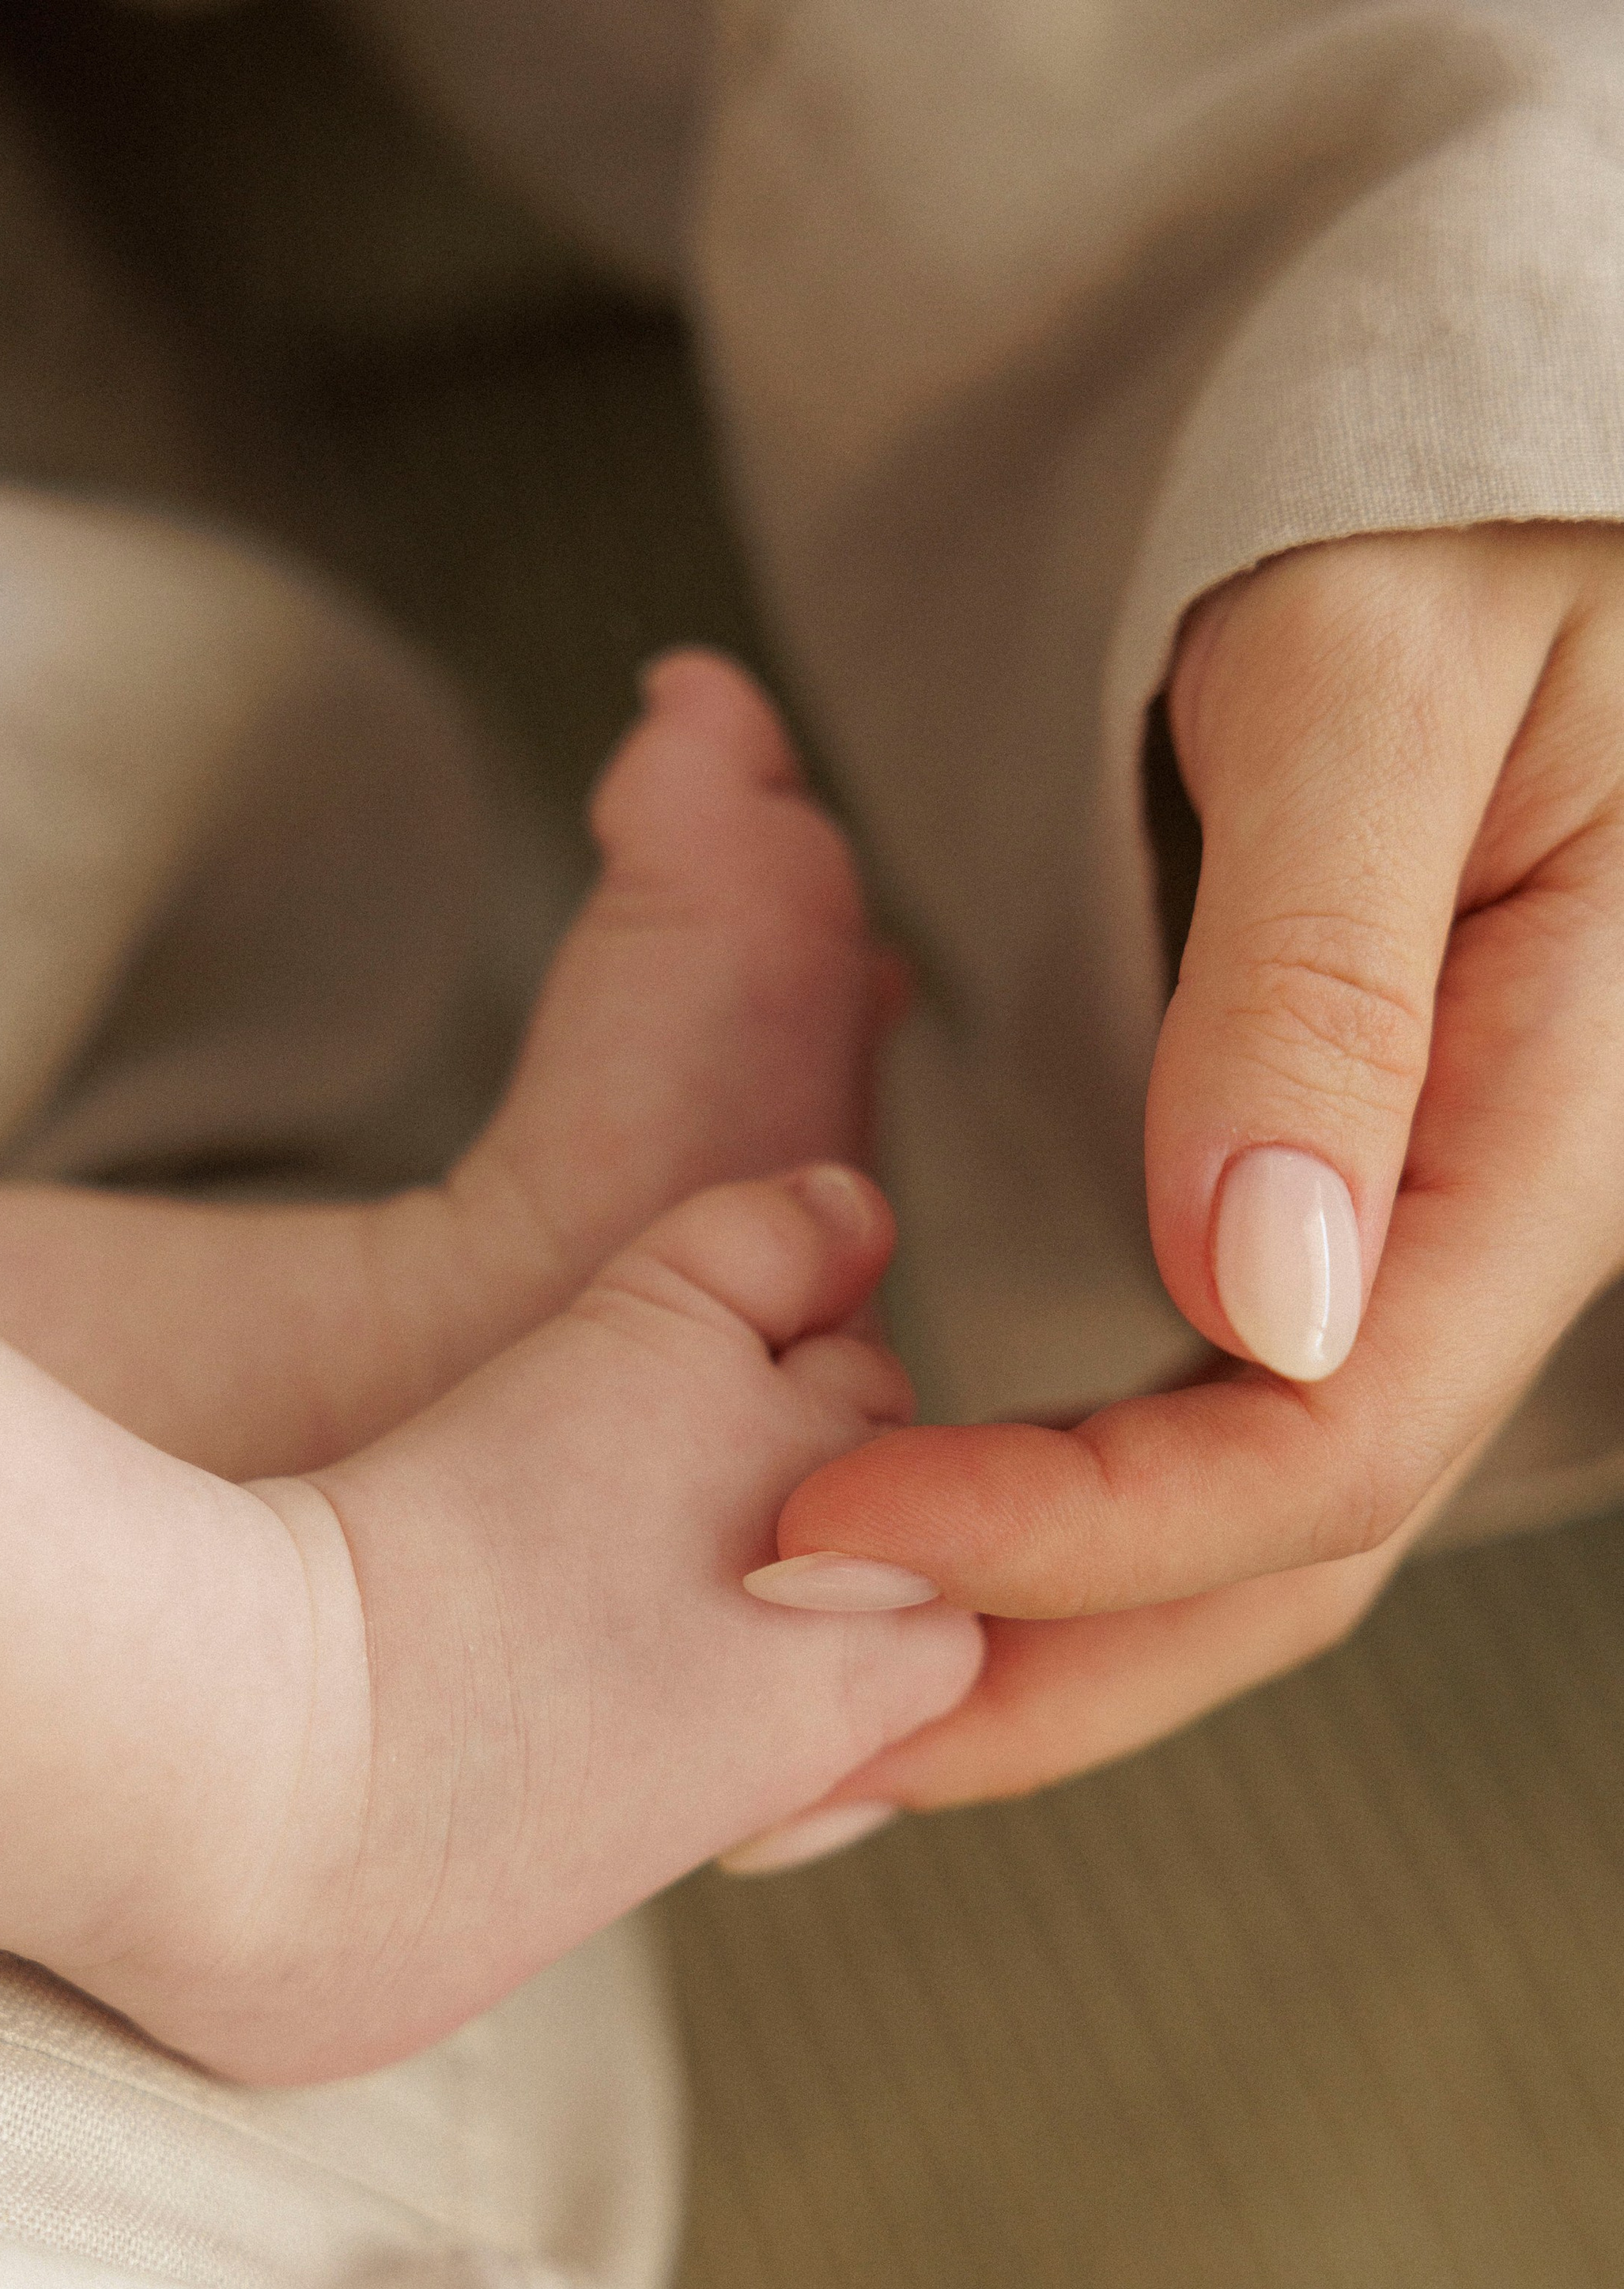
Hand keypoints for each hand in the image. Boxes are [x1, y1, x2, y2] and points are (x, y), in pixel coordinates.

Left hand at [764, 524, 1623, 1805]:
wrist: (1486, 471)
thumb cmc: (1438, 505)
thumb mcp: (1371, 689)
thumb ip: (1323, 981)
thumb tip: (1260, 1292)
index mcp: (1543, 1112)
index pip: (1323, 1438)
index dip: (1075, 1530)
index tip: (826, 1520)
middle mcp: (1491, 1213)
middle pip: (1290, 1548)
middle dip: (1042, 1670)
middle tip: (787, 1775)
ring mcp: (1418, 1226)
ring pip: (1253, 1523)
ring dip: (1041, 1644)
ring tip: (817, 1738)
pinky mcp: (1338, 1207)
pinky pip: (1219, 1423)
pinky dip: (1065, 1526)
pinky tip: (915, 1556)